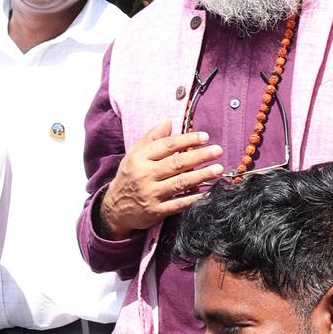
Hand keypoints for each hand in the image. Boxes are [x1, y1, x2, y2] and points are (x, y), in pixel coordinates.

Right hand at [100, 122, 224, 235]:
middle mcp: (144, 176)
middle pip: (176, 163)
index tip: (205, 137)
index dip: (187, 140)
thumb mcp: (134, 154)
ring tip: (218, 169)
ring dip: (201, 176)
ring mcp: (150, 195)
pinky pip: (179, 204)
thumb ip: (151, 138)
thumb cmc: (129, 177)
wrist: (114, 209)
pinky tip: (207, 193)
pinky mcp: (155, 211)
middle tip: (218, 151)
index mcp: (139, 159)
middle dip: (200, 156)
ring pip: (180, 183)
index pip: (167, 146)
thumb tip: (168, 122)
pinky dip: (194, 198)